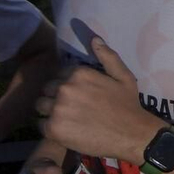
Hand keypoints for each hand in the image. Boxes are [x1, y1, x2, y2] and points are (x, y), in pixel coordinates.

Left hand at [37, 37, 153, 161]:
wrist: (132, 134)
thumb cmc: (128, 105)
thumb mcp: (124, 77)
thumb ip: (108, 57)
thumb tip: (94, 39)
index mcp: (79, 74)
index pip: (59, 75)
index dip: (67, 86)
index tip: (79, 96)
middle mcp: (65, 88)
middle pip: (46, 90)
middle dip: (56, 97)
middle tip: (72, 109)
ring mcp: (58, 108)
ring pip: (40, 106)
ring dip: (50, 111)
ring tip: (67, 119)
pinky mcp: (53, 128)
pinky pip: (40, 124)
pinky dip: (50, 127)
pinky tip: (66, 130)